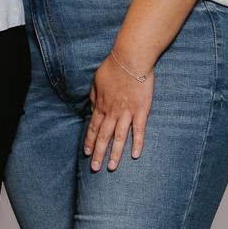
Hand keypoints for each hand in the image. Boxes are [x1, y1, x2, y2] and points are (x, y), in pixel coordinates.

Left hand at [85, 51, 153, 170]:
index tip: (86, 153)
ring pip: (119, 137)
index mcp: (100, 105)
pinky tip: (135, 155)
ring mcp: (127, 113)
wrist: (130, 60)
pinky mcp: (141, 111)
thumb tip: (91, 107)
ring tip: (111, 167)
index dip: (89, 141)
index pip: (93, 128)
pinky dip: (137, 143)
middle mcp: (112, 112)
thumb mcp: (96, 82)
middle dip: (98, 153)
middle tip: (94, 168)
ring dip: (114, 154)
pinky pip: (139, 130)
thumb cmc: (112, 68)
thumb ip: (94, 97)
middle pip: (103, 137)